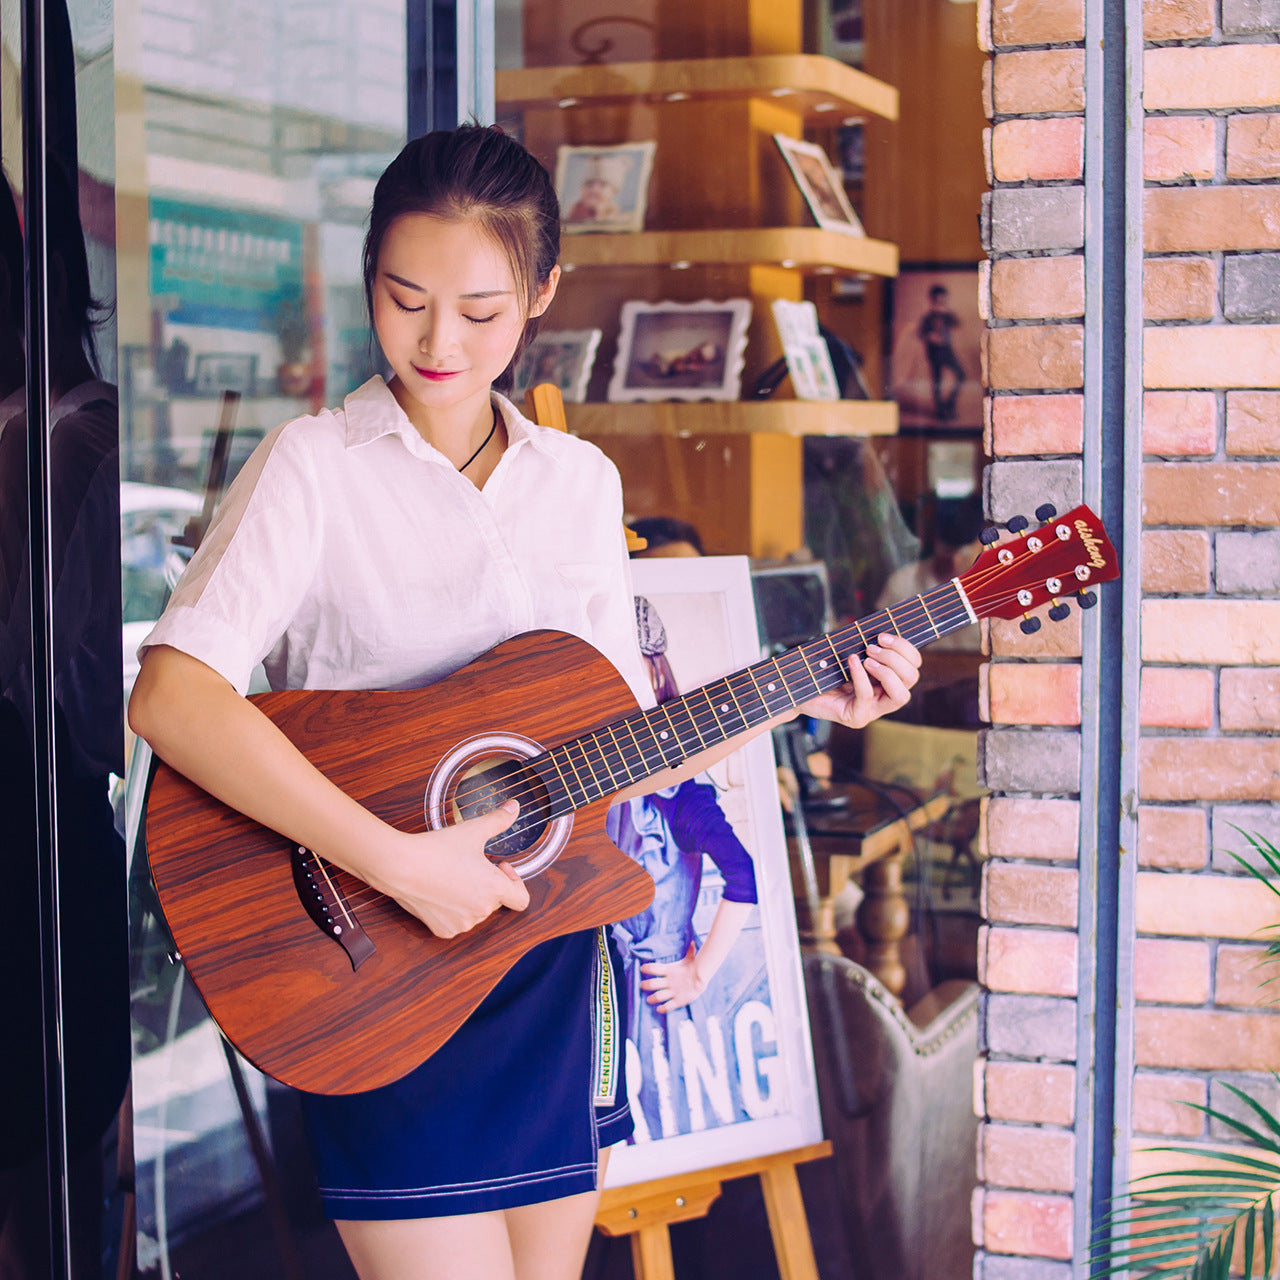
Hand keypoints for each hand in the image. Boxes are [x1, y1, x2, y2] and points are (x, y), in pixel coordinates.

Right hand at [364, 800, 530, 938]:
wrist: (400, 865)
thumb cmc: (436, 849)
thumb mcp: (473, 831)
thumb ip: (498, 820)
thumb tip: (514, 807)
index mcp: (494, 889)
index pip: (522, 899)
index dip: (515, 881)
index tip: (498, 866)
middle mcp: (481, 911)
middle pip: (496, 901)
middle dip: (488, 884)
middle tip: (470, 865)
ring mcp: (462, 924)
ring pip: (476, 911)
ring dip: (471, 897)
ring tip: (453, 876)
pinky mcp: (443, 930)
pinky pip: (457, 921)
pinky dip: (453, 909)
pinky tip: (440, 890)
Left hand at [640, 943, 705, 1013]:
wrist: (702, 977)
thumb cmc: (695, 967)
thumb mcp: (690, 958)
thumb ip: (689, 951)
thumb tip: (693, 942)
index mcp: (669, 970)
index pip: (653, 968)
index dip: (646, 968)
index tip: (642, 969)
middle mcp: (669, 981)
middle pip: (652, 984)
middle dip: (645, 985)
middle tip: (642, 986)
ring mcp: (673, 991)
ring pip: (658, 996)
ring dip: (651, 999)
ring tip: (648, 1000)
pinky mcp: (678, 1000)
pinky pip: (668, 1006)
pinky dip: (662, 1008)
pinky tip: (659, 1009)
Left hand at [798, 633, 921, 729]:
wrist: (798, 691)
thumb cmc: (824, 671)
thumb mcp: (848, 653)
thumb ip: (866, 645)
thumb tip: (878, 629)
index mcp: (888, 679)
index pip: (913, 665)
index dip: (905, 648)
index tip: (883, 635)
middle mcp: (885, 696)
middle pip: (912, 677)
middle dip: (896, 657)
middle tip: (872, 647)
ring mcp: (873, 710)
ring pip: (900, 695)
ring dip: (887, 671)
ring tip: (866, 658)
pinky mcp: (857, 717)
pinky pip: (867, 696)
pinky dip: (861, 676)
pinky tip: (852, 662)